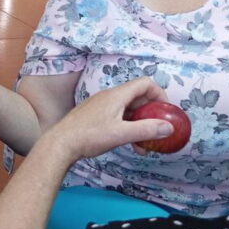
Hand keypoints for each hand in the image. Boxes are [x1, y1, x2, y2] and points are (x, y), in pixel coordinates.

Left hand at [40, 77, 171, 162]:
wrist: (60, 144)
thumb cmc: (88, 136)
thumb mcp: (121, 134)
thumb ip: (146, 130)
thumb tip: (169, 127)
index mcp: (117, 95)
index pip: (145, 83)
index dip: (159, 94)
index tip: (165, 111)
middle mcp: (109, 96)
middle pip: (137, 97)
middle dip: (150, 113)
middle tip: (157, 129)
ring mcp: (100, 106)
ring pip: (127, 109)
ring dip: (138, 124)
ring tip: (143, 145)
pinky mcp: (94, 116)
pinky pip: (117, 116)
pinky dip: (126, 127)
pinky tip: (127, 144)